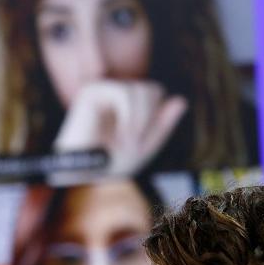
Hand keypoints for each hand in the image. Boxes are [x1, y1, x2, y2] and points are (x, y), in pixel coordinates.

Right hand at [53, 80, 187, 177]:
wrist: (81, 175)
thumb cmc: (108, 165)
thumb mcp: (145, 146)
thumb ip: (163, 124)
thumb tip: (181, 100)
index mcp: (125, 104)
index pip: (156, 93)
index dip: (157, 117)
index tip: (142, 142)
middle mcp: (113, 93)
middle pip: (151, 88)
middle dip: (149, 118)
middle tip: (134, 145)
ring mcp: (102, 90)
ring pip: (140, 89)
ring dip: (140, 119)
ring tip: (127, 142)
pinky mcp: (91, 91)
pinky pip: (125, 92)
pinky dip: (130, 115)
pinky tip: (120, 134)